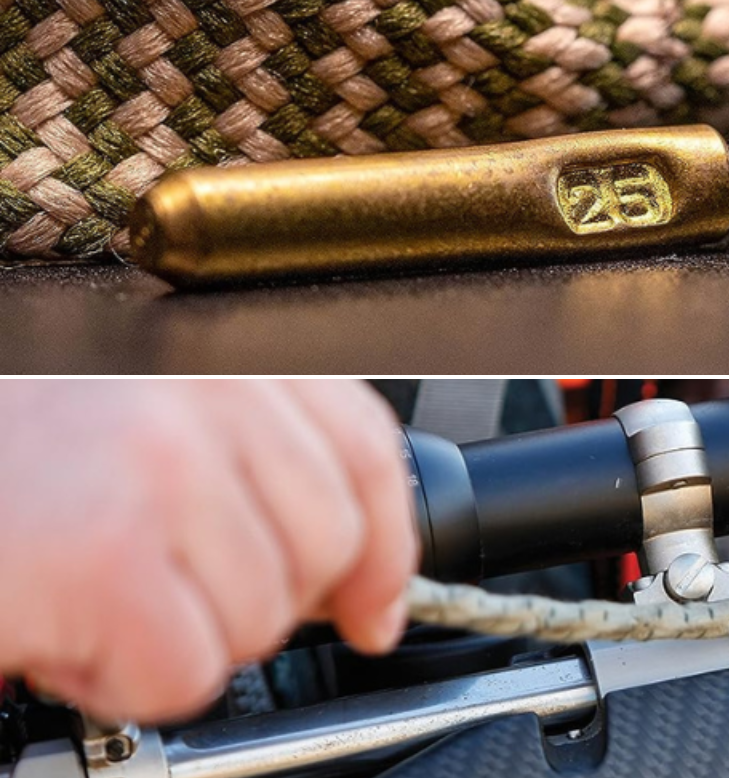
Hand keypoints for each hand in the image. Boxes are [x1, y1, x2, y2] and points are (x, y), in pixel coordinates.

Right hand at [0, 380, 417, 722]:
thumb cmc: (7, 440)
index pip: (362, 449)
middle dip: (253, 603)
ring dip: (174, 642)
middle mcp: (208, 394)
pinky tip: (65, 634)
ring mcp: (160, 470)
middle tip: (161, 595)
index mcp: (223, 354)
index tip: (374, 605)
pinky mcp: (104, 555)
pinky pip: (184, 671)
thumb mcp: (141, 417)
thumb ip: (245, 463)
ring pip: (257, 622)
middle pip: (324, 547)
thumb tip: (354, 580)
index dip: (383, 547)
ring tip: (91, 598)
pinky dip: (125, 683)